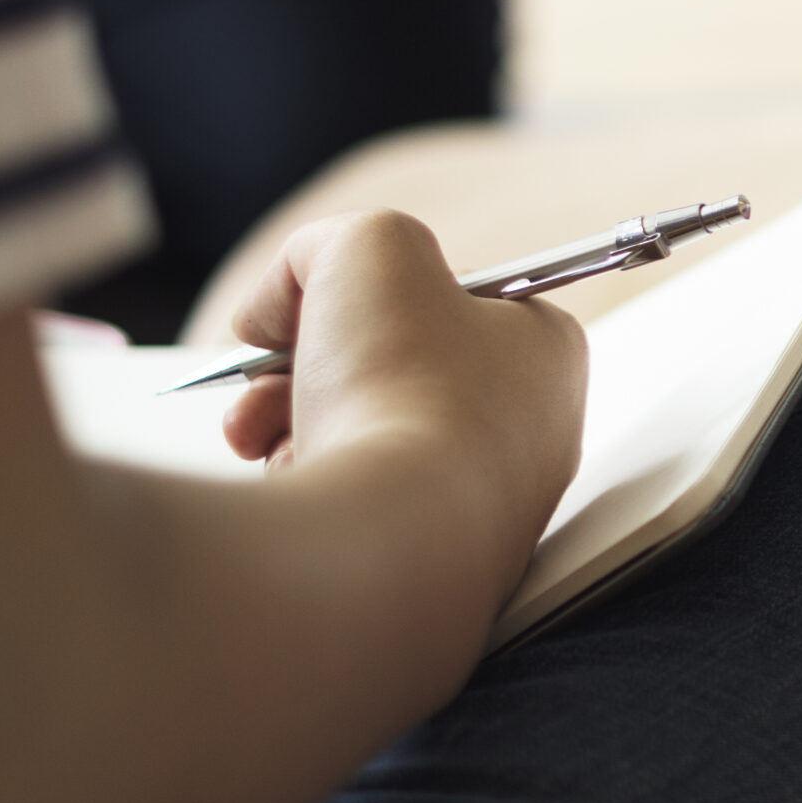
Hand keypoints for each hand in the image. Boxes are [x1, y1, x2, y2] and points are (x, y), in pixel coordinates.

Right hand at [222, 210, 584, 542]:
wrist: (392, 538)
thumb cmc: (403, 384)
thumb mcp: (366, 248)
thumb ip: (323, 246)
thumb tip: (273, 309)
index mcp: (545, 352)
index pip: (446, 295)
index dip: (369, 288)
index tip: (321, 300)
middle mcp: (529, 432)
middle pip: (389, 366)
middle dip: (304, 360)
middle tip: (265, 366)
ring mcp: (481, 503)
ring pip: (359, 432)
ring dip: (288, 416)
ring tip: (256, 429)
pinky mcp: (430, 556)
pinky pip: (353, 499)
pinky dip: (308, 481)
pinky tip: (291, 480)